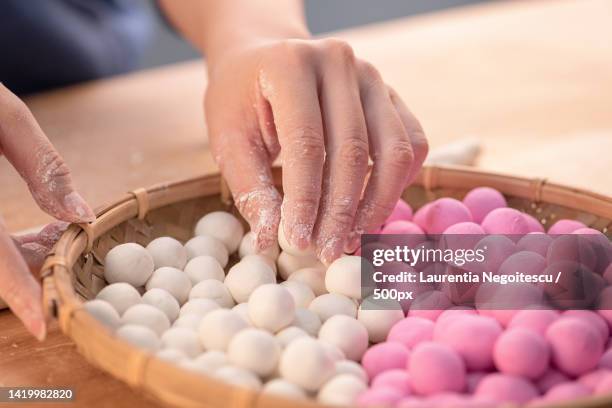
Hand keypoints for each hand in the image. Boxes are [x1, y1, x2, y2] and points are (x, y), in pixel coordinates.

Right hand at [0, 84, 94, 339]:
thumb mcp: (4, 116)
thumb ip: (44, 168)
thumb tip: (81, 216)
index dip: (17, 295)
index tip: (42, 324)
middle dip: (27, 267)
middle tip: (61, 244)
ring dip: (15, 256)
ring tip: (49, 231)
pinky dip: (1, 244)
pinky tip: (31, 226)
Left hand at [205, 38, 427, 262]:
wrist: (265, 60)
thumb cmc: (241, 101)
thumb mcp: (230, 140)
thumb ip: (252, 189)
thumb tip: (273, 242)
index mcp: (291, 65)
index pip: (307, 144)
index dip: (305, 200)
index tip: (298, 243)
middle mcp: (338, 62)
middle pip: (353, 151)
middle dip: (340, 212)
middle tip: (327, 252)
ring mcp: (372, 76)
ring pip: (394, 150)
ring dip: (376, 204)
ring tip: (352, 239)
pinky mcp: (391, 93)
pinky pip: (413, 143)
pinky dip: (399, 182)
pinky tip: (374, 208)